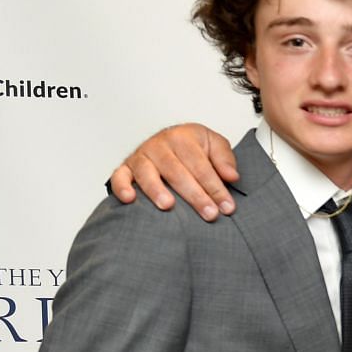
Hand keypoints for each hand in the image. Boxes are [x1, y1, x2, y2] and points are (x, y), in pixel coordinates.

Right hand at [107, 124, 237, 220]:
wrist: (170, 140)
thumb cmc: (192, 146)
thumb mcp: (213, 144)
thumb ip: (224, 159)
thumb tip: (231, 177)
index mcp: (182, 137)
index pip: (201, 165)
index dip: (215, 187)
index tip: (227, 206)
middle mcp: (159, 145)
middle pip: (177, 171)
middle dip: (195, 195)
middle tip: (209, 213)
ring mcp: (141, 156)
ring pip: (148, 173)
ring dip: (157, 189)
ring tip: (168, 206)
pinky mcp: (126, 168)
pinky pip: (119, 176)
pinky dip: (122, 187)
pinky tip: (130, 199)